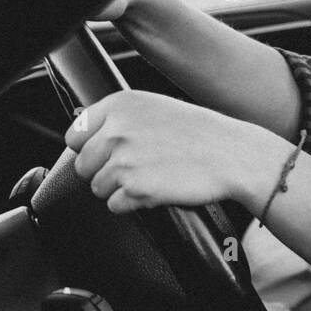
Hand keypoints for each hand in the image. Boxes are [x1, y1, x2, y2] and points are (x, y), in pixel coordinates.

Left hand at [64, 89, 290, 214]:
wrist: (235, 155)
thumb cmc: (203, 133)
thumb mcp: (158, 107)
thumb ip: (120, 117)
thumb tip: (87, 133)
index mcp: (121, 105)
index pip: (75, 134)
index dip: (90, 148)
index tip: (107, 153)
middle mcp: (117, 130)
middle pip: (83, 165)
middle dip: (105, 171)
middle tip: (137, 168)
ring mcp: (124, 161)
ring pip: (98, 187)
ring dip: (120, 189)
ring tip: (152, 176)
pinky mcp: (135, 189)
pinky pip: (114, 205)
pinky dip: (133, 204)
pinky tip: (157, 189)